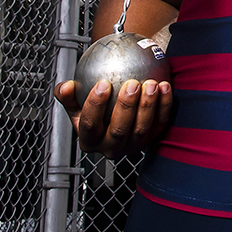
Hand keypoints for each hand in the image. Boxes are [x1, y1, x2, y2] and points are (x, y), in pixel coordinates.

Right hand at [55, 77, 173, 157]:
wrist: (117, 117)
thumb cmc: (95, 108)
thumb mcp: (76, 103)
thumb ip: (68, 95)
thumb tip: (66, 87)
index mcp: (89, 140)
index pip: (90, 125)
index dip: (95, 105)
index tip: (103, 83)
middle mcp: (110, 148)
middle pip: (118, 130)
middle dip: (126, 107)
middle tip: (132, 84)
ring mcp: (132, 146)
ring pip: (141, 129)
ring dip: (148, 106)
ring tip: (151, 84)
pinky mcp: (151, 140)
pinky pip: (160, 123)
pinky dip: (164, 105)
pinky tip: (165, 86)